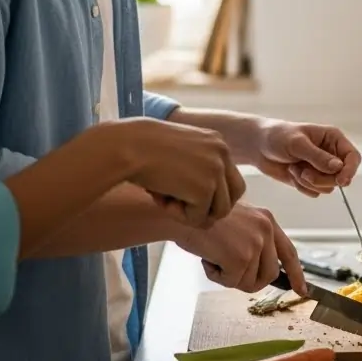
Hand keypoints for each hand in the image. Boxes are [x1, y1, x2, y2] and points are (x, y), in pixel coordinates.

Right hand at [114, 117, 245, 229]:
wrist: (128, 146)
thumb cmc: (143, 149)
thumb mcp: (179, 153)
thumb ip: (197, 170)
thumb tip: (209, 208)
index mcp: (217, 142)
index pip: (231, 179)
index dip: (212, 194)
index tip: (186, 195)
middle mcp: (222, 153)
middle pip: (233, 197)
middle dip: (210, 209)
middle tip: (183, 206)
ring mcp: (216, 171)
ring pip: (218, 212)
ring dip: (192, 213)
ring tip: (166, 200)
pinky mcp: (205, 190)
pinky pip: (198, 218)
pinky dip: (178, 216)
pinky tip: (160, 199)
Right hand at [176, 202, 306, 295]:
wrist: (182, 213)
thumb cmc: (202, 218)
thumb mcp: (238, 222)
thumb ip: (254, 240)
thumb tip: (264, 272)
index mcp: (267, 219)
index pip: (288, 252)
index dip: (296, 273)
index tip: (302, 290)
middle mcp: (266, 229)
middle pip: (269, 275)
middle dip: (248, 279)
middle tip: (226, 269)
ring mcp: (255, 243)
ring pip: (249, 282)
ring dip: (228, 276)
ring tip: (214, 255)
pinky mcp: (241, 257)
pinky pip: (232, 283)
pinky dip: (216, 276)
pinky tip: (208, 258)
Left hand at [253, 120, 360, 196]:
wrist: (258, 146)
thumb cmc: (277, 136)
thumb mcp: (297, 144)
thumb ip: (317, 156)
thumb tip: (338, 167)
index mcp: (333, 139)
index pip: (352, 157)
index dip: (350, 170)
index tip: (341, 181)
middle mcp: (331, 154)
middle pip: (341, 176)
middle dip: (322, 179)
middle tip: (304, 173)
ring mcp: (321, 168)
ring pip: (328, 187)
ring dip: (309, 182)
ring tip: (294, 168)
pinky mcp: (311, 179)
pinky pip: (315, 192)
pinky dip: (301, 186)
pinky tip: (291, 173)